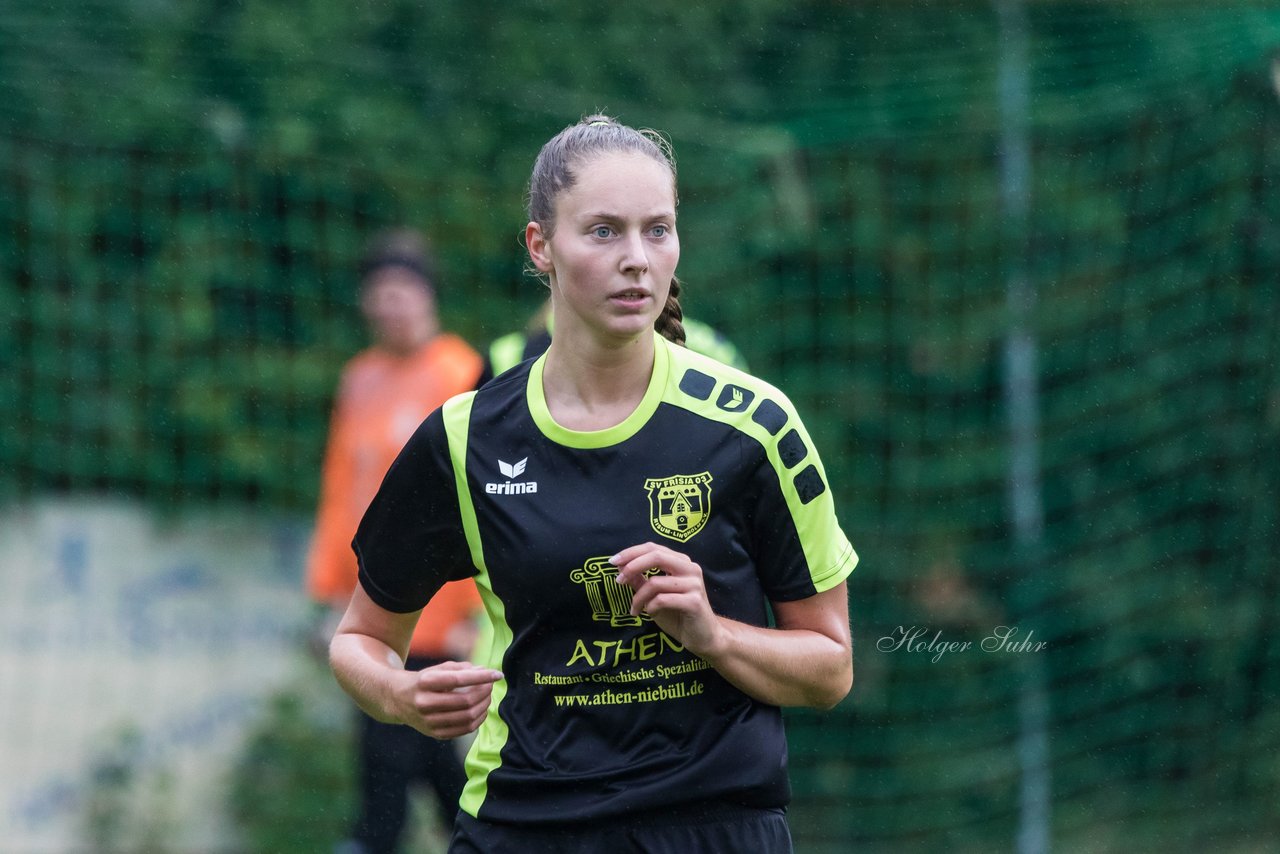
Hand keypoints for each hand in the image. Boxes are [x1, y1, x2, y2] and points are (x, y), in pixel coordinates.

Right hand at [389, 661, 501, 739]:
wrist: (397, 699)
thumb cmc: (423, 681)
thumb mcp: (437, 669)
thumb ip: (461, 668)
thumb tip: (485, 672)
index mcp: (425, 682)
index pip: (458, 680)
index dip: (481, 677)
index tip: (497, 674)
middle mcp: (424, 703)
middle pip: (465, 701)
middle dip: (484, 692)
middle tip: (490, 685)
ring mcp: (428, 721)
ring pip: (467, 717)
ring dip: (484, 706)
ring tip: (487, 696)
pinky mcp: (434, 733)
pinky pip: (464, 729)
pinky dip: (478, 719)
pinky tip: (481, 710)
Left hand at [611, 542, 722, 656]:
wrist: (703, 638)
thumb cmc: (678, 615)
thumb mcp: (654, 596)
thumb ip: (640, 580)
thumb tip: (620, 566)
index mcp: (681, 563)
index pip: (653, 548)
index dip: (631, 552)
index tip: (613, 561)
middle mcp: (690, 568)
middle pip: (656, 556)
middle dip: (632, 566)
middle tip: (618, 580)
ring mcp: (694, 584)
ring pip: (655, 582)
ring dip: (639, 597)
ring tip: (635, 609)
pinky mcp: (694, 602)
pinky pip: (662, 600)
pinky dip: (650, 607)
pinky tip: (650, 613)